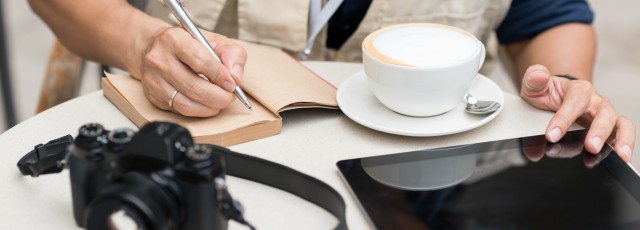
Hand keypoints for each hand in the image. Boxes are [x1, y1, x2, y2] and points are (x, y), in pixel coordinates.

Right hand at [137, 27, 246, 116]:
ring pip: (187, 104)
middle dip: (219, 97)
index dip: (220, 76)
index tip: (232, 84)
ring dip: (210, 108)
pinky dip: (199, 111)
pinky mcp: (153, 96)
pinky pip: (180, 111)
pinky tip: (206, 104)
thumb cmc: (188, 43)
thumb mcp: (214, 40)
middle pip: (194, 87)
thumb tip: (236, 77)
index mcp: (174, 39)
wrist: (153, 46)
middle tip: (230, 97)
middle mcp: (159, 59)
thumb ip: (232, 54)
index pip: (201, 61)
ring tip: (220, 102)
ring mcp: (153, 80)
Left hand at [519, 64, 635, 161]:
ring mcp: (604, 116)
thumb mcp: (534, 85)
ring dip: (622, 140)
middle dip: (599, 131)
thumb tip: (539, 75)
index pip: (575, 101)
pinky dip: (622, 148)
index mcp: (578, 89)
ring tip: (619, 156)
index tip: (551, 135)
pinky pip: (621, 137)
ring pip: (621, 124)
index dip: (564, 118)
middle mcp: (596, 102)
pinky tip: (617, 161)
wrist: (555, 97)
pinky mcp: (609, 130)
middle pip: (605, 113)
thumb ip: (533, 78)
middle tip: (591, 147)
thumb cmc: (546, 93)